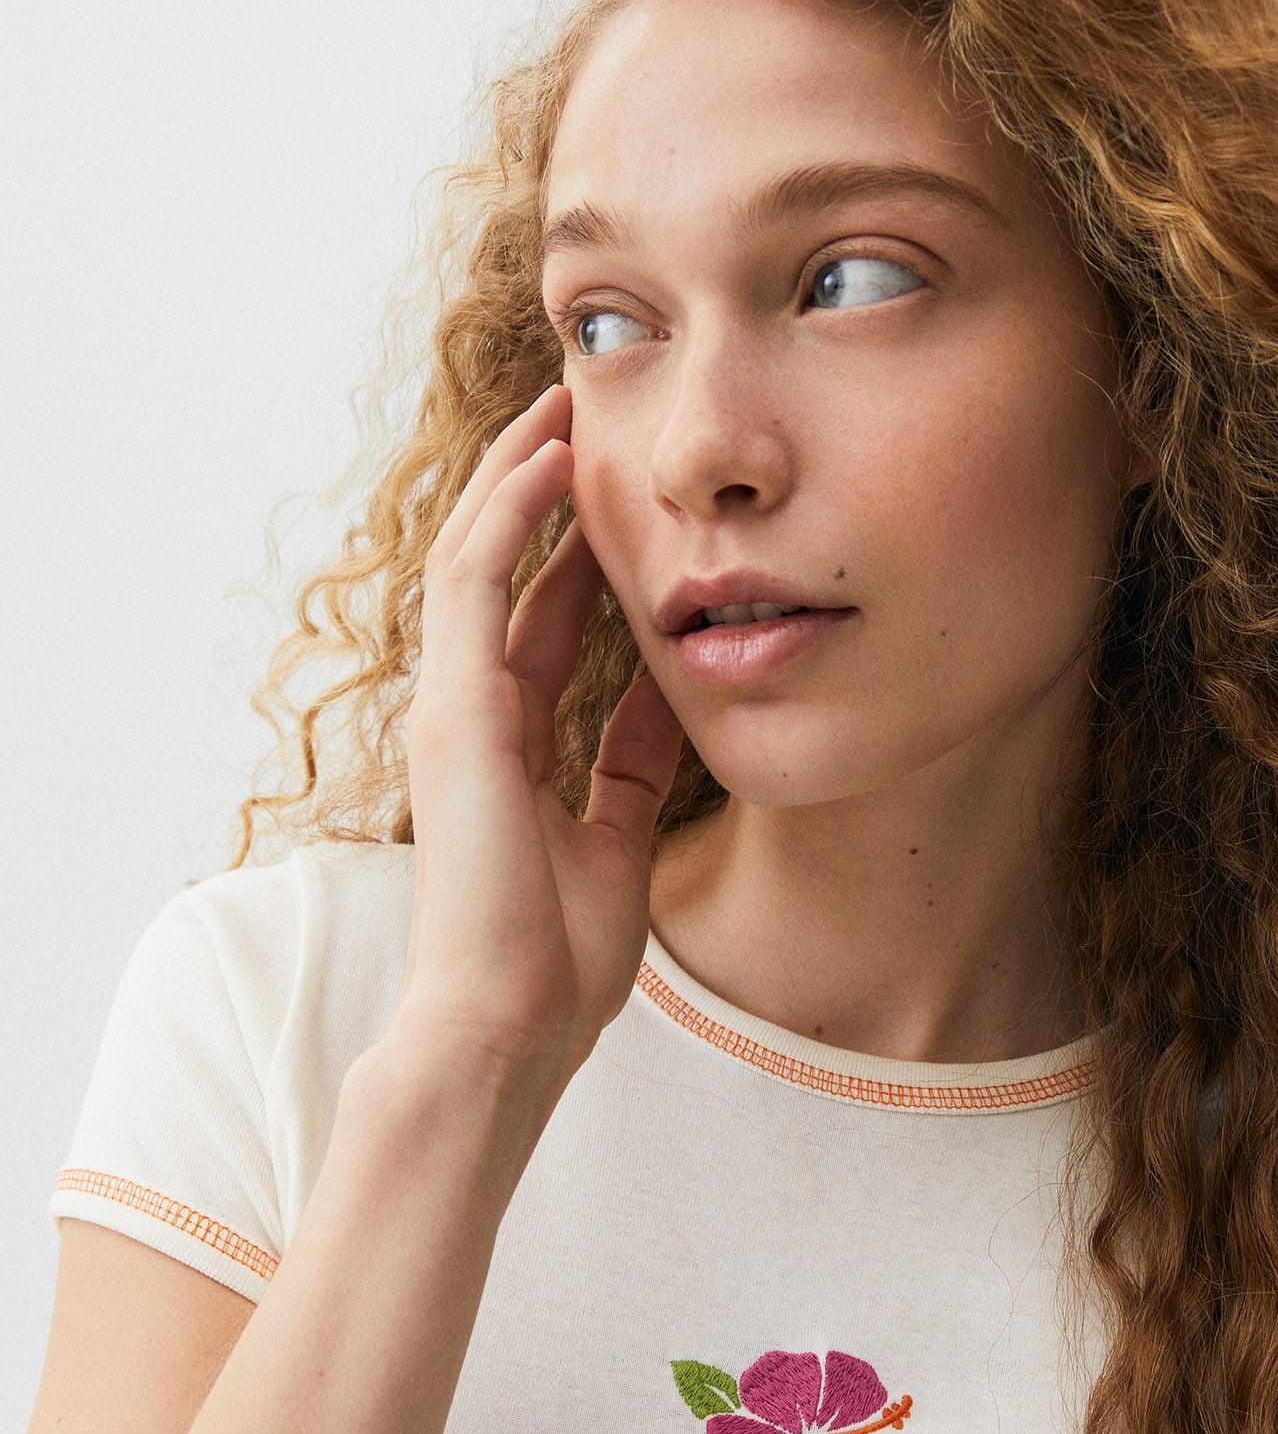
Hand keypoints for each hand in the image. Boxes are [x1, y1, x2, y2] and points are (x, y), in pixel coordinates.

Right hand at [393, 380, 684, 1078]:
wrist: (505, 1029)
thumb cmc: (554, 966)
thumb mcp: (616, 842)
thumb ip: (630, 768)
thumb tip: (669, 698)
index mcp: (508, 751)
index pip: (542, 624)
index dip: (581, 555)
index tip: (629, 496)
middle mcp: (470, 716)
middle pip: (504, 572)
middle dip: (545, 492)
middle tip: (590, 414)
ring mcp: (452, 708)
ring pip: (478, 555)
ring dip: (521, 478)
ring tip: (568, 404)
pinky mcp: (451, 710)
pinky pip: (475, 581)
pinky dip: (511, 513)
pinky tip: (554, 461)